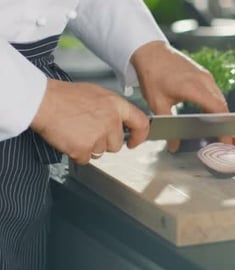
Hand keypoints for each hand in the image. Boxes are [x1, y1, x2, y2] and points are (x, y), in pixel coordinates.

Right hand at [31, 79, 149, 163]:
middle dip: (104, 142)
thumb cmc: (64, 96)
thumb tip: (118, 121)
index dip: (139, 136)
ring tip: (76, 131)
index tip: (134, 142)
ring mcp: (99, 136)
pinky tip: (69, 139)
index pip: (140, 123)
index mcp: (116, 105)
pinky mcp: (85, 148)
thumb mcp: (96, 94)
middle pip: (117, 144)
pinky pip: (86, 159)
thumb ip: (111, 108)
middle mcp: (111, 121)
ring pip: (101, 152)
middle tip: (87, 130)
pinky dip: (77, 153)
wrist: (43, 101)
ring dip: (89, 147)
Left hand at [131, 41, 229, 151]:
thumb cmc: (152, 74)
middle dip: (224, 124)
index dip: (225, 128)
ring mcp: (206, 75)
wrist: (149, 51)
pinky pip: (215, 92)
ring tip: (214, 130)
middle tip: (220, 139)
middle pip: (223, 106)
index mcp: (195, 87)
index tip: (226, 140)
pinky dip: (215, 105)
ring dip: (220, 114)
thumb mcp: (157, 103)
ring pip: (220, 99)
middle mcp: (205, 80)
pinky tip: (207, 115)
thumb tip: (173, 146)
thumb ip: (168, 126)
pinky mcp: (204, 74)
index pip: (219, 110)